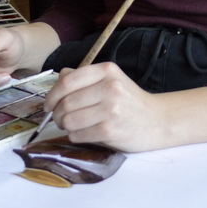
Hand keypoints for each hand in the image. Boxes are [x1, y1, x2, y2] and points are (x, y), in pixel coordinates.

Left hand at [45, 62, 200, 152]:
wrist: (157, 121)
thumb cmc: (129, 102)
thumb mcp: (110, 81)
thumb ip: (84, 78)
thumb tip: (58, 80)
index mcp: (107, 71)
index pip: (67, 81)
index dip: (52, 95)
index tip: (49, 105)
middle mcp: (110, 87)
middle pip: (65, 102)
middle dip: (57, 114)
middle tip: (60, 119)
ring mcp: (111, 109)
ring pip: (69, 120)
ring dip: (65, 126)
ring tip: (73, 127)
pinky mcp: (110, 130)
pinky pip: (77, 134)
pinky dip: (75, 136)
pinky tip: (84, 134)